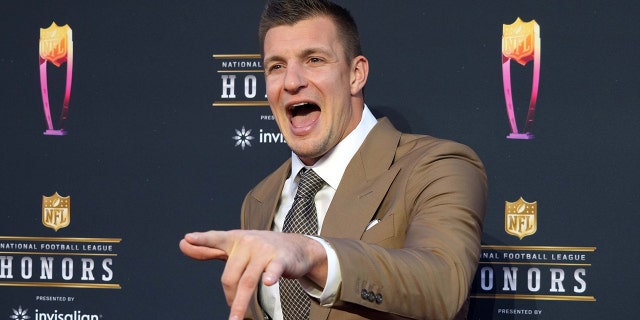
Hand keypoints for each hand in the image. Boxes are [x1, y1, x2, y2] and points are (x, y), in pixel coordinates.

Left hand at [179, 230, 327, 319]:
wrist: (296, 247)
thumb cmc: (260, 249)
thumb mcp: (235, 248)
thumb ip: (209, 249)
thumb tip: (183, 244)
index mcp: (234, 239)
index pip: (215, 239)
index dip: (202, 240)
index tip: (187, 239)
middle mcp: (248, 242)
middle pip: (230, 275)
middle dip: (229, 296)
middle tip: (232, 310)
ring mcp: (265, 250)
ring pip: (248, 280)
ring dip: (240, 302)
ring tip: (236, 318)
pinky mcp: (281, 258)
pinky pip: (274, 269)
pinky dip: (270, 276)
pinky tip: (268, 283)